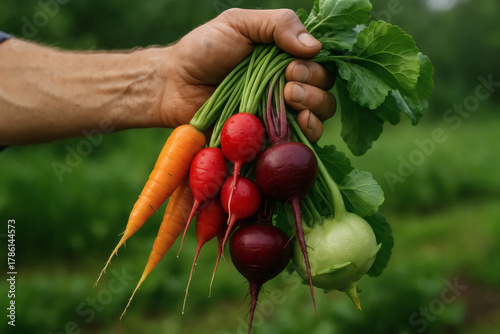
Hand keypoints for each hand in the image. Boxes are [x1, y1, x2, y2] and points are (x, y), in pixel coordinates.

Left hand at [162, 8, 335, 141]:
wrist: (174, 84)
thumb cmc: (204, 50)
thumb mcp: (239, 24)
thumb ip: (277, 25)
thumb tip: (315, 46)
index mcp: (283, 58)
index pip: (318, 64)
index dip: (313, 67)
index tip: (291, 67)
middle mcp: (286, 86)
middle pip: (323, 91)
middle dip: (313, 86)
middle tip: (287, 84)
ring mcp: (278, 113)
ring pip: (318, 114)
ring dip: (314, 107)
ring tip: (289, 99)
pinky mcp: (267, 136)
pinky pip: (299, 140)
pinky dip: (308, 133)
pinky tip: (299, 123)